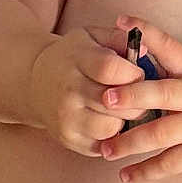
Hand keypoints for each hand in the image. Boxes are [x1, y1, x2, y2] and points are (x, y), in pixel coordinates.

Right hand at [28, 24, 145, 155]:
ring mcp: (66, 117)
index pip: (111, 69)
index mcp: (77, 60)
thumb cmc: (74, 57)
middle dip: (136, 100)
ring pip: (111, 127)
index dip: (133, 73)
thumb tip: (146, 49)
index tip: (138, 73)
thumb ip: (119, 39)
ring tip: (123, 109)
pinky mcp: (68, 139)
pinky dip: (114, 137)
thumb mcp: (92, 36)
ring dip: (124, 120)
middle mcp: (68, 90)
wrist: (35, 82)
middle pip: (114, 102)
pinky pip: (104, 145)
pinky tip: (111, 121)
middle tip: (137, 95)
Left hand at [97, 15, 181, 180]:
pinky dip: (146, 171)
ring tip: (105, 149)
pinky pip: (170, 163)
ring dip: (129, 142)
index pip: (169, 46)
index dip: (146, 31)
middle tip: (106, 99)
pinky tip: (126, 175)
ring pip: (160, 134)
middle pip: (162, 93)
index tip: (120, 20)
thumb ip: (173, 68)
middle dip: (133, 95)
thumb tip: (132, 56)